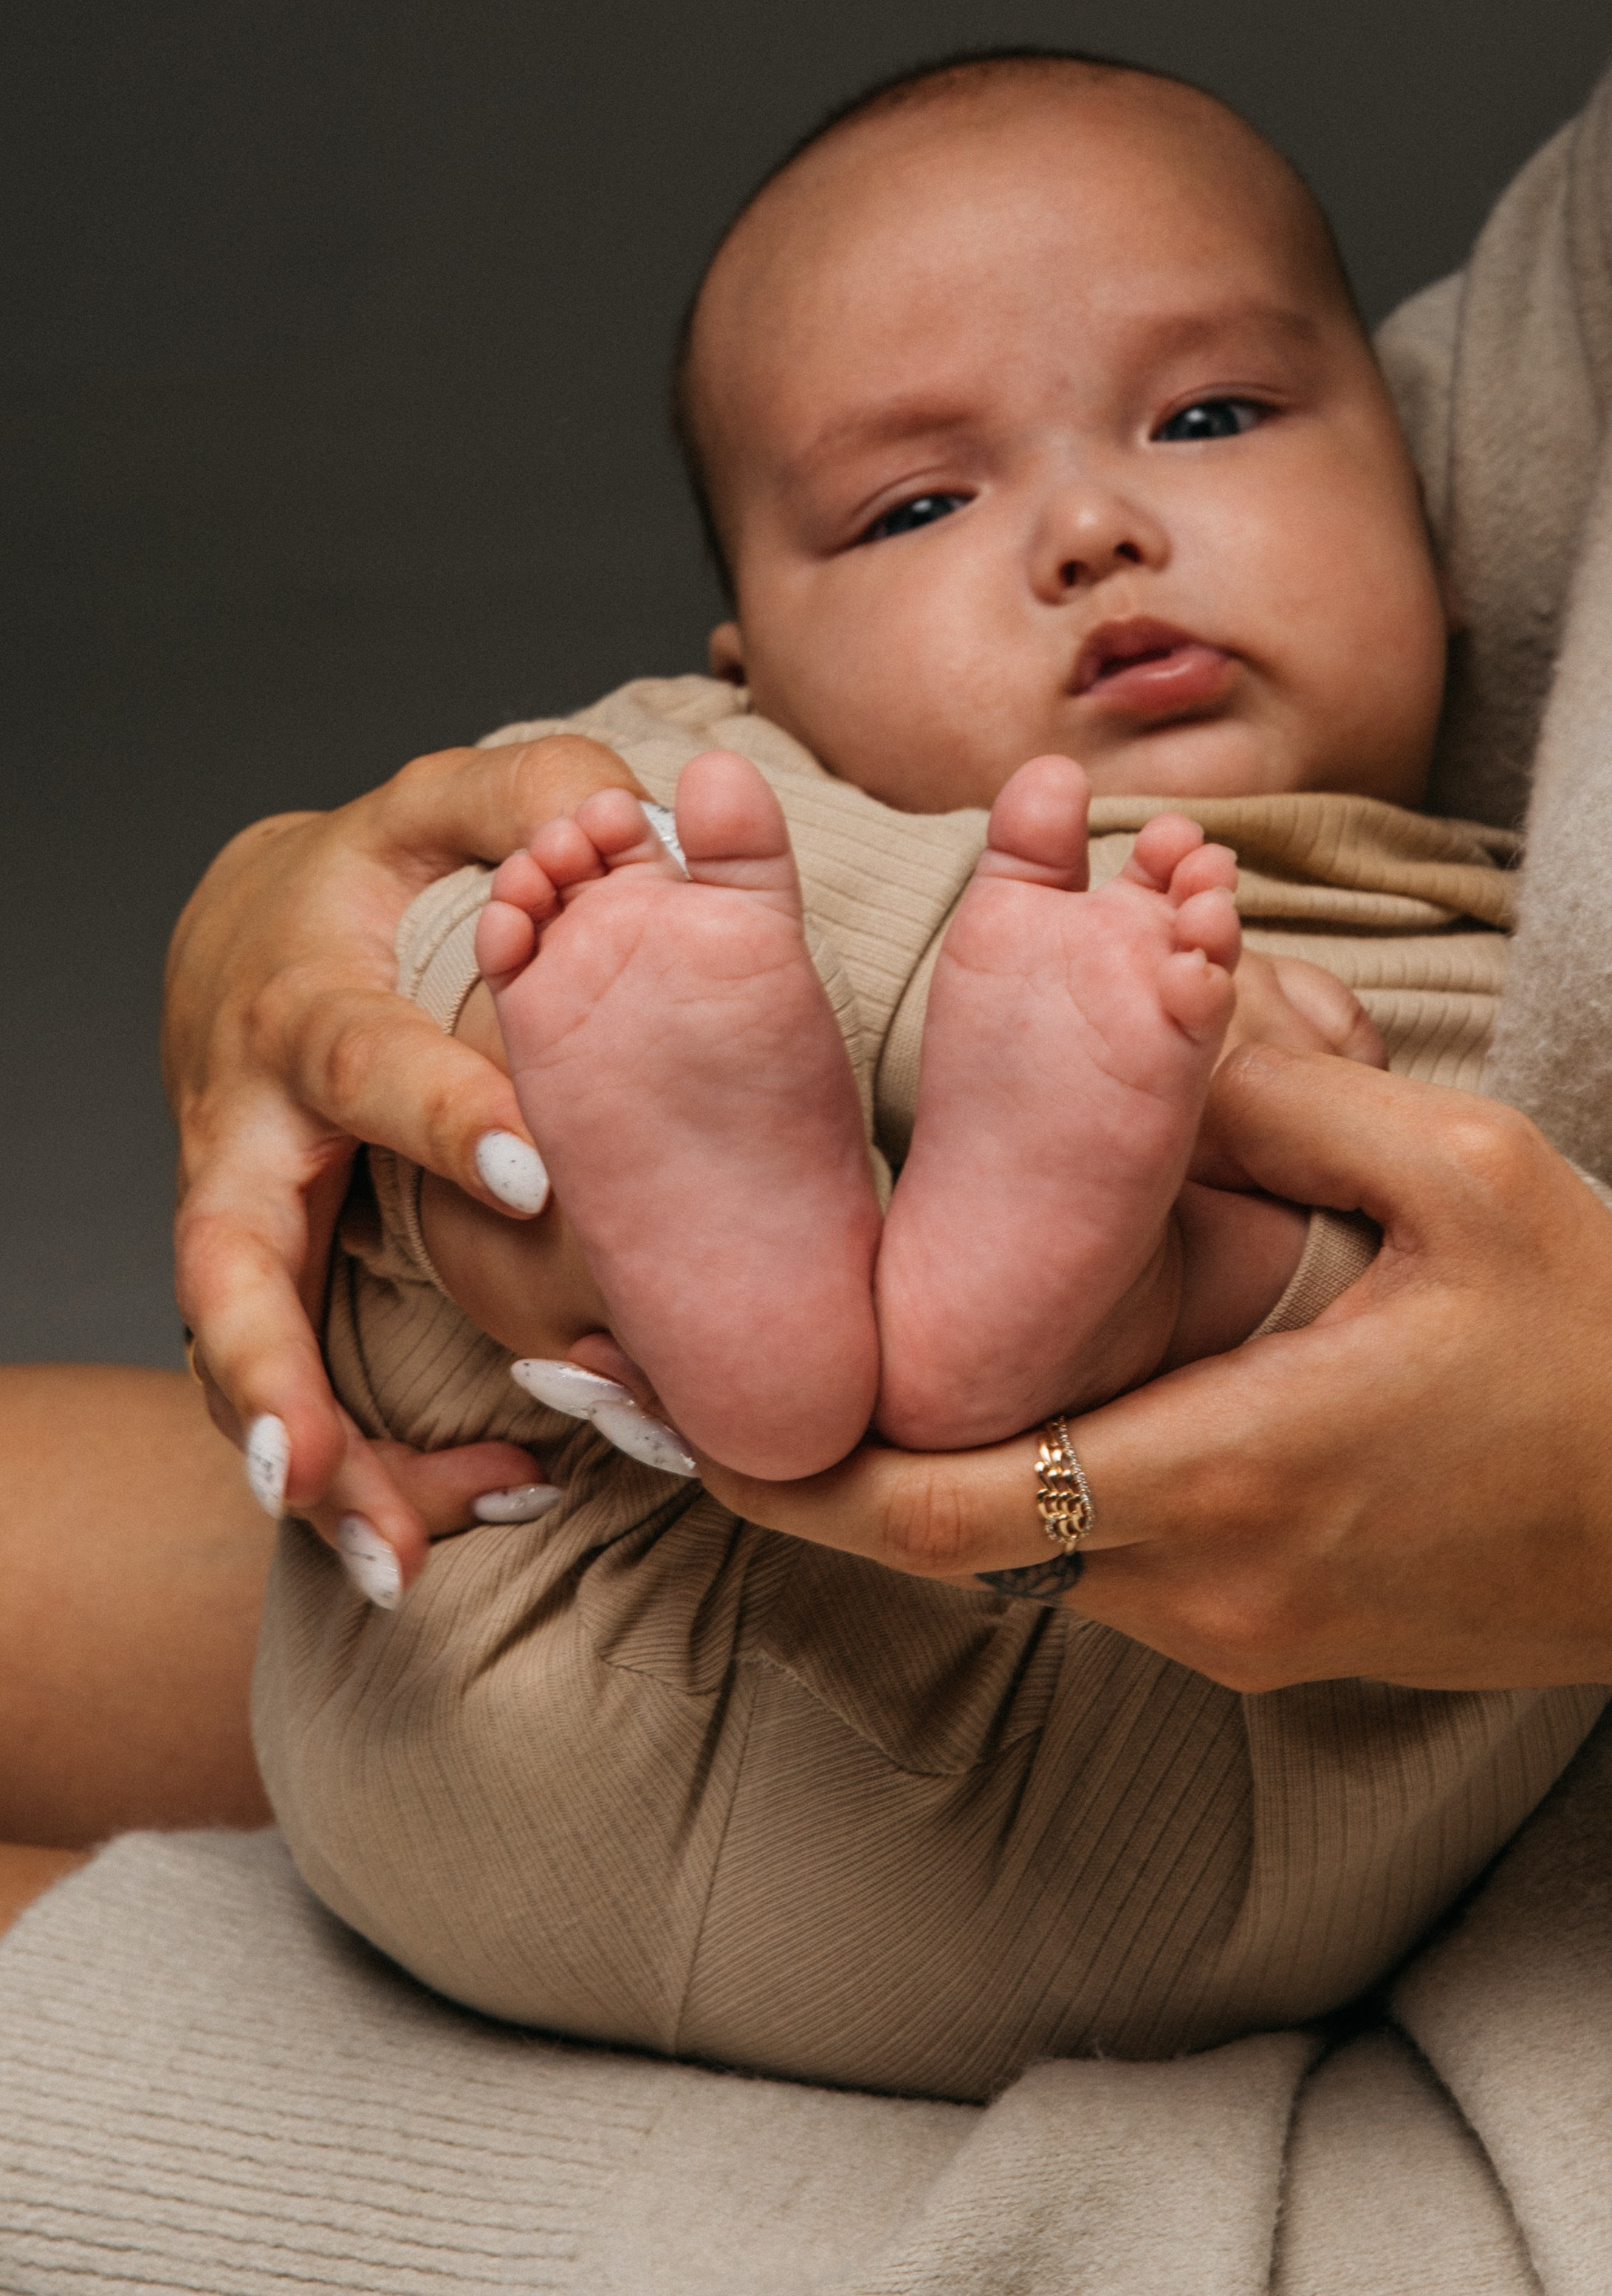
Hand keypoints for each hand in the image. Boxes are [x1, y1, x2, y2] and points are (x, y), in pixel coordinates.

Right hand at [166, 734, 642, 1588]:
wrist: (244, 935)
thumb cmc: (363, 878)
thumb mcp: (433, 808)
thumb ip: (526, 793)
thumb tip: (636, 810)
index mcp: (303, 1014)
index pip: (362, 1066)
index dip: (441, 1114)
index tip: (535, 1175)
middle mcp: (248, 1136)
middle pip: (225, 1264)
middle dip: (266, 1371)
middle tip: (310, 1470)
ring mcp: (244, 1225)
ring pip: (242, 1367)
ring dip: (308, 1474)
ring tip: (392, 1568)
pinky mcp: (263, 1282)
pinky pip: (292, 1394)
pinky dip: (361, 1472)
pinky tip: (455, 1520)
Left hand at [694, 1050, 1611, 1691]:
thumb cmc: (1601, 1355)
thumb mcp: (1465, 1180)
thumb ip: (1283, 1099)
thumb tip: (1149, 1015)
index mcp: (1229, 1468)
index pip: (937, 1509)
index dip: (782, 1472)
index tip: (669, 1413)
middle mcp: (1201, 1582)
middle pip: (943, 1545)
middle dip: (824, 1459)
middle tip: (712, 1362)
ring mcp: (1233, 1629)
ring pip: (1016, 1559)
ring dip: (931, 1465)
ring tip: (856, 1343)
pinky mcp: (1268, 1640)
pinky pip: (1097, 1568)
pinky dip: (1027, 1486)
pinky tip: (1028, 1383)